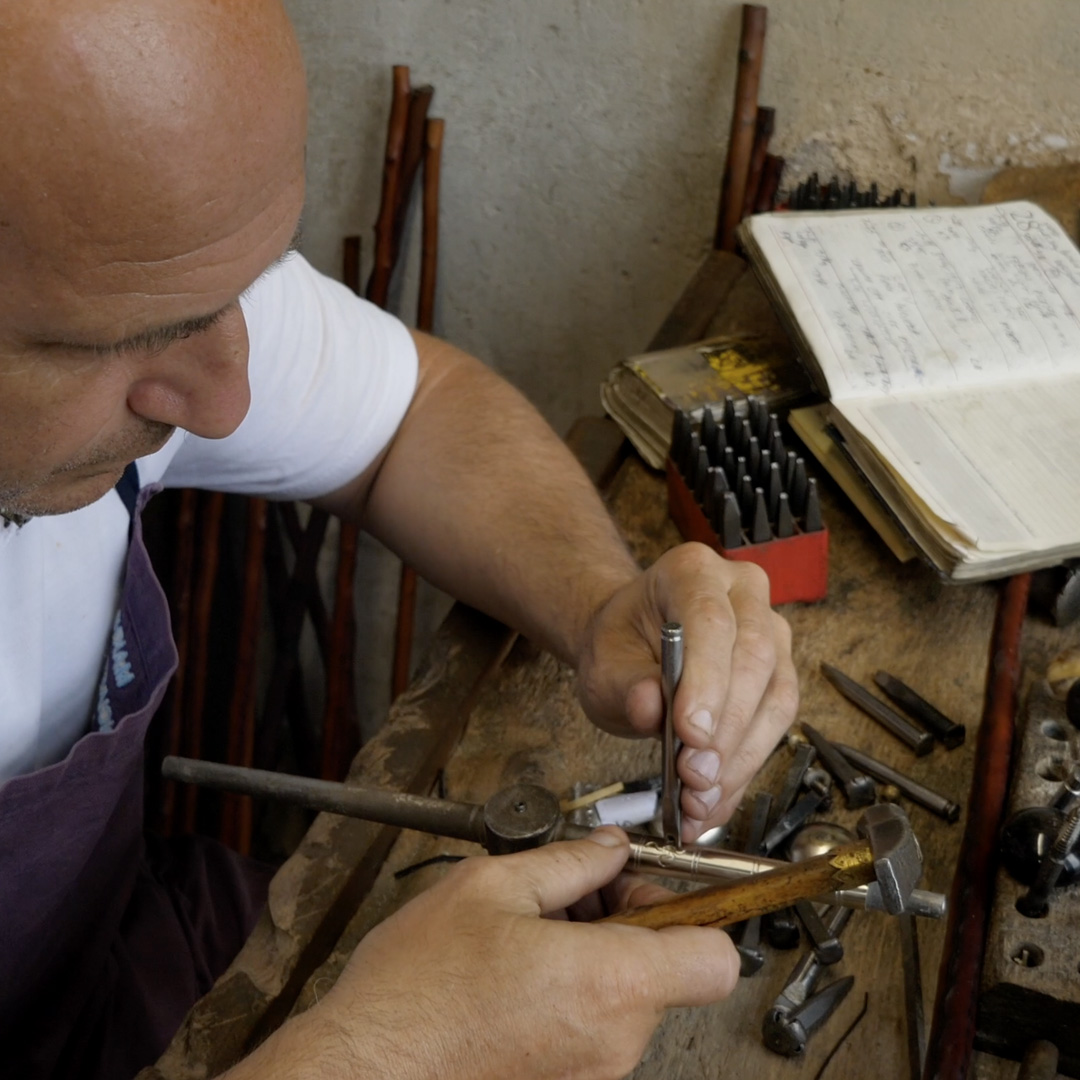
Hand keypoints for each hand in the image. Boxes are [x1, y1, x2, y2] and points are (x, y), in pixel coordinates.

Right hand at [317, 829, 738, 1079]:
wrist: (363, 1071)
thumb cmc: (417, 989)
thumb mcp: (490, 887)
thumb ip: (567, 862)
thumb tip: (610, 849)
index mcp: (609, 982)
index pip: (716, 960)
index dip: (697, 915)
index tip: (654, 890)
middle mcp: (615, 1042)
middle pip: (665, 972)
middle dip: (626, 923)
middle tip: (572, 897)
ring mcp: (592, 1077)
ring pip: (626, 1001)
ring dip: (594, 959)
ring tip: (529, 937)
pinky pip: (594, 1033)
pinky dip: (572, 997)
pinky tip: (516, 977)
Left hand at [576, 542, 797, 841]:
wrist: (632, 645)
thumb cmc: (620, 645)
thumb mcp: (603, 663)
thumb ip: (625, 684)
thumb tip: (650, 708)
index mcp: (692, 572)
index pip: (711, 621)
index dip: (707, 680)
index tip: (690, 733)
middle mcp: (742, 592)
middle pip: (754, 659)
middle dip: (726, 728)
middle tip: (693, 777)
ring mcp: (770, 630)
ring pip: (775, 697)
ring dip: (740, 758)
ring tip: (701, 800)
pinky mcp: (780, 672)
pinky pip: (776, 724)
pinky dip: (745, 769)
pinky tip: (715, 800)